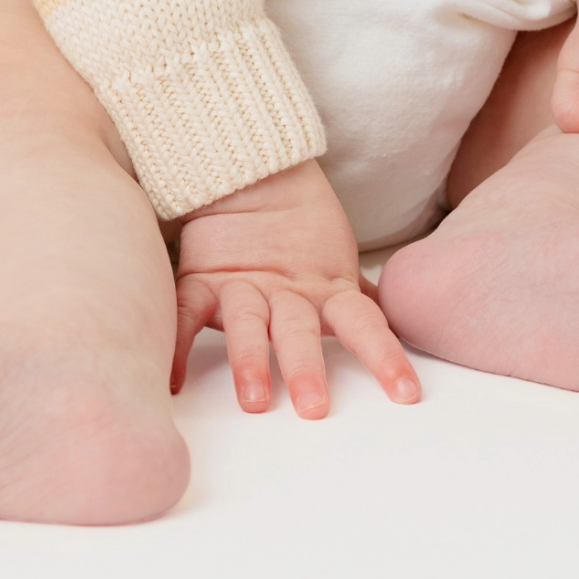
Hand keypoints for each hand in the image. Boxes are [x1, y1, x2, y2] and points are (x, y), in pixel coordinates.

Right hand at [171, 159, 421, 418]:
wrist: (252, 170)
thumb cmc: (303, 229)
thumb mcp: (337, 265)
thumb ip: (360, 300)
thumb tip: (403, 322)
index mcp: (324, 289)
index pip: (363, 323)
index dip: (385, 356)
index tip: (406, 393)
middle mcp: (285, 293)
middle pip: (299, 331)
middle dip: (306, 367)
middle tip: (314, 407)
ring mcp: (242, 285)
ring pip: (247, 324)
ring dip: (251, 360)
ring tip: (254, 399)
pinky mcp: (202, 280)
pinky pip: (187, 311)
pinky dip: (178, 342)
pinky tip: (172, 380)